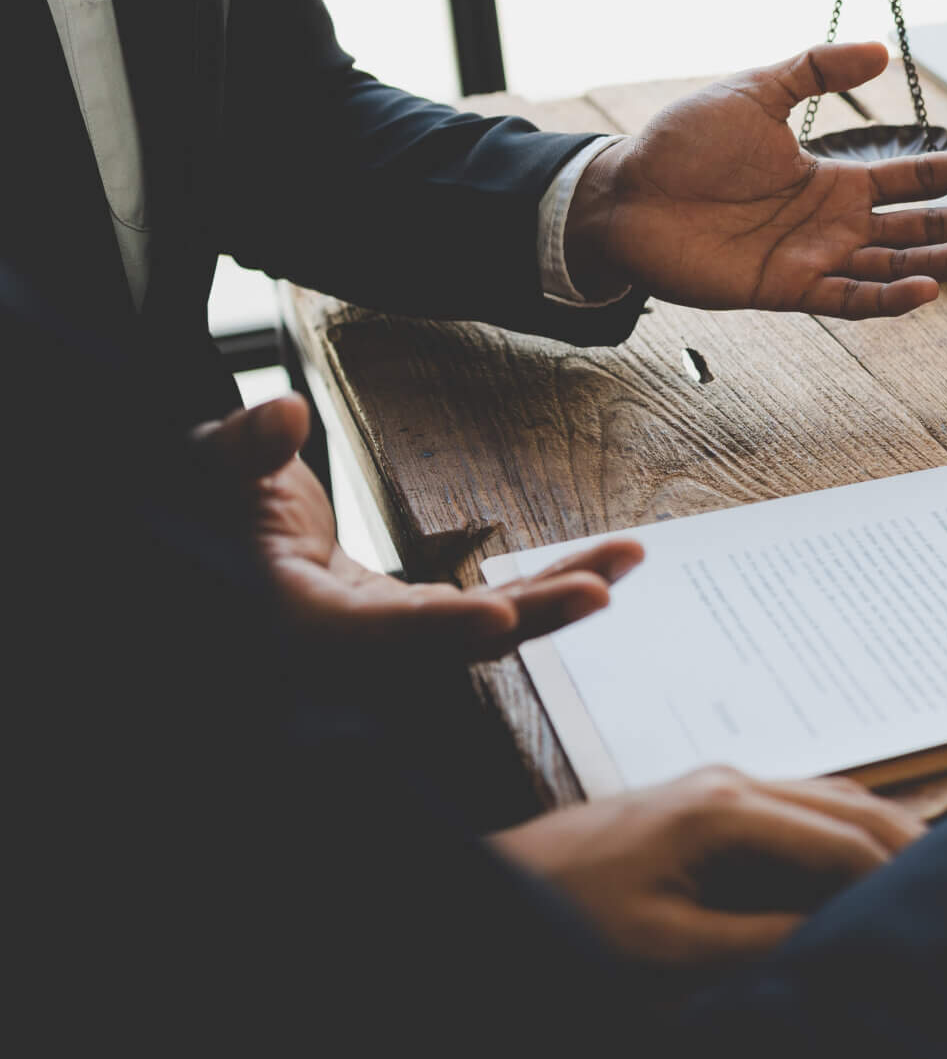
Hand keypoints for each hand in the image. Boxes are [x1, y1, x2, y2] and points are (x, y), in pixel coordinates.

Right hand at [193, 394, 642, 662]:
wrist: (210, 534)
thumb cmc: (207, 503)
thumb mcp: (207, 466)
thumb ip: (240, 448)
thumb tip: (279, 415)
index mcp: (297, 620)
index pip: (375, 636)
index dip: (438, 631)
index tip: (502, 619)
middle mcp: (350, 643)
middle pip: (453, 643)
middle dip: (530, 615)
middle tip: (601, 587)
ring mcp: (386, 636)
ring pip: (483, 629)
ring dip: (556, 594)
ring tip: (627, 558)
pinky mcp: (409, 620)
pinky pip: (485, 609)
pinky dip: (540, 585)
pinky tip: (599, 562)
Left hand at [491, 767, 924, 970]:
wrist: (501, 887)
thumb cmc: (571, 918)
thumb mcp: (664, 949)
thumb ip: (756, 941)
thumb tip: (835, 937)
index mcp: (724, 809)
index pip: (840, 840)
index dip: (894, 877)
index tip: (934, 908)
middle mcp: (730, 781)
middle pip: (847, 804)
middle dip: (906, 843)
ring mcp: (719, 784)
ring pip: (828, 797)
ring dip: (879, 831)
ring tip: (926, 873)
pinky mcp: (707, 801)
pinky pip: (798, 805)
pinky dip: (843, 829)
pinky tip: (862, 862)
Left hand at [563, 41, 946, 318]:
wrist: (623, 193)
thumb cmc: (683, 146)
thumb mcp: (757, 91)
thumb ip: (817, 70)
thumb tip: (882, 50)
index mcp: (837, 180)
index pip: (923, 176)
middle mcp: (838, 224)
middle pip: (929, 225)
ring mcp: (817, 259)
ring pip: (903, 266)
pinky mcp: (788, 290)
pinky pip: (851, 299)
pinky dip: (890, 299)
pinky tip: (928, 289)